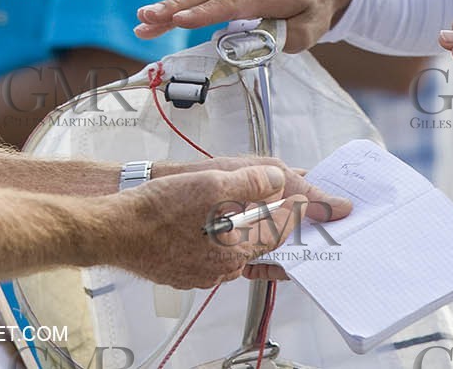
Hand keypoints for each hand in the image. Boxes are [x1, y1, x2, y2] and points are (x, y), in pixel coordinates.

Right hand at [101, 163, 349, 288]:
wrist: (114, 231)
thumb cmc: (156, 209)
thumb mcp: (210, 183)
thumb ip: (250, 182)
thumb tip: (280, 180)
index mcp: (237, 243)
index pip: (285, 225)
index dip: (312, 211)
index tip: (338, 208)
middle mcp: (227, 264)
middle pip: (269, 242)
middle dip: (291, 227)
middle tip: (316, 217)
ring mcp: (206, 272)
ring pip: (245, 251)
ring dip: (260, 235)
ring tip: (280, 223)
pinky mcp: (188, 272)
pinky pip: (220, 258)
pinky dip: (231, 245)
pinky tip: (229, 232)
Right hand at [135, 0, 354, 52]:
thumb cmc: (313, 4)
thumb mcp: (312, 27)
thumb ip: (288, 39)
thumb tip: (259, 46)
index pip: (232, 3)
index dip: (205, 12)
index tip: (180, 20)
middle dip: (174, 7)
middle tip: (146, 19)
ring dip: (168, 7)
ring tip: (141, 22)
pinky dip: (176, 5)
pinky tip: (154, 19)